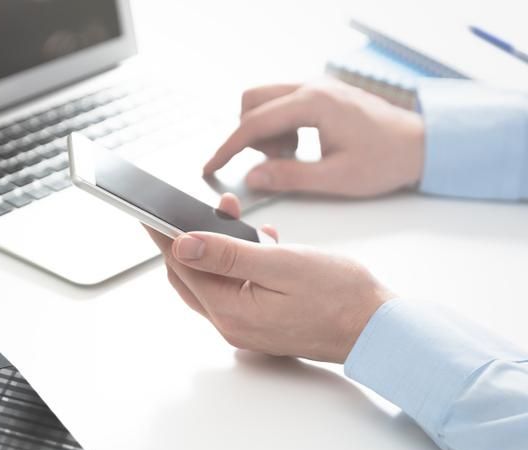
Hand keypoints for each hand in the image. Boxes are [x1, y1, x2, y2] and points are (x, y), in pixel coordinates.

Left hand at [148, 194, 394, 362]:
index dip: (163, 234)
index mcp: (230, 312)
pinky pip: (237, 288)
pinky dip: (240, 263)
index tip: (147, 209)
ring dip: (219, 247)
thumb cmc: (342, 296)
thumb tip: (182, 245)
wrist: (380, 329)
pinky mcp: (261, 323)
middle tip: (195, 206)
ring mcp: (246, 327)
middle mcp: (231, 325)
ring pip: (214, 280)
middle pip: (190, 276)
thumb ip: (228, 255)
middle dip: (190, 237)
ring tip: (235, 215)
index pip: (181, 266)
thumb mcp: (281, 264)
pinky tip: (261, 242)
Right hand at [203, 80, 424, 196]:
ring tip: (290, 157)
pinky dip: (278, 127)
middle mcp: (312, 87)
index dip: (226, 148)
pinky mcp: (320, 95)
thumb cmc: (385, 160)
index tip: (210, 167)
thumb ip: (289, 177)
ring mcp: (316, 88)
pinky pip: (281, 104)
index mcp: (314, 104)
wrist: (421, 145)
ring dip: (263, 131)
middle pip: (252, 101)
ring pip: (264, 101)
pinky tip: (300, 148)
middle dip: (247, 135)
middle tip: (268, 163)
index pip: (253, 124)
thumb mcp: (336, 179)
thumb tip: (251, 178)